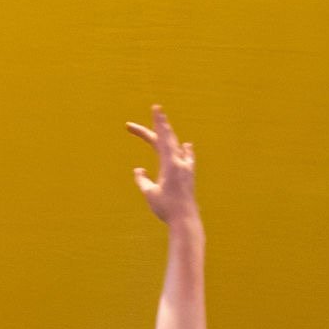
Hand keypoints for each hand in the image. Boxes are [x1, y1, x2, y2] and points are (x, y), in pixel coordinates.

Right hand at [126, 103, 197, 223]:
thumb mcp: (149, 194)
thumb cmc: (166, 209)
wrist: (186, 221)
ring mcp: (187, 168)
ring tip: (164, 125)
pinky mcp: (190, 176)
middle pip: (168, 138)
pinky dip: (185, 150)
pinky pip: (187, 157)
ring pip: (178, 146)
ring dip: (169, 135)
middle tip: (152, 113)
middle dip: (159, 125)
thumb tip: (139, 170)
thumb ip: (142, 180)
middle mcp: (181, 163)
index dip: (158, 122)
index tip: (156, 107)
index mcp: (170, 164)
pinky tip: (186, 146)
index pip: (162, 137)